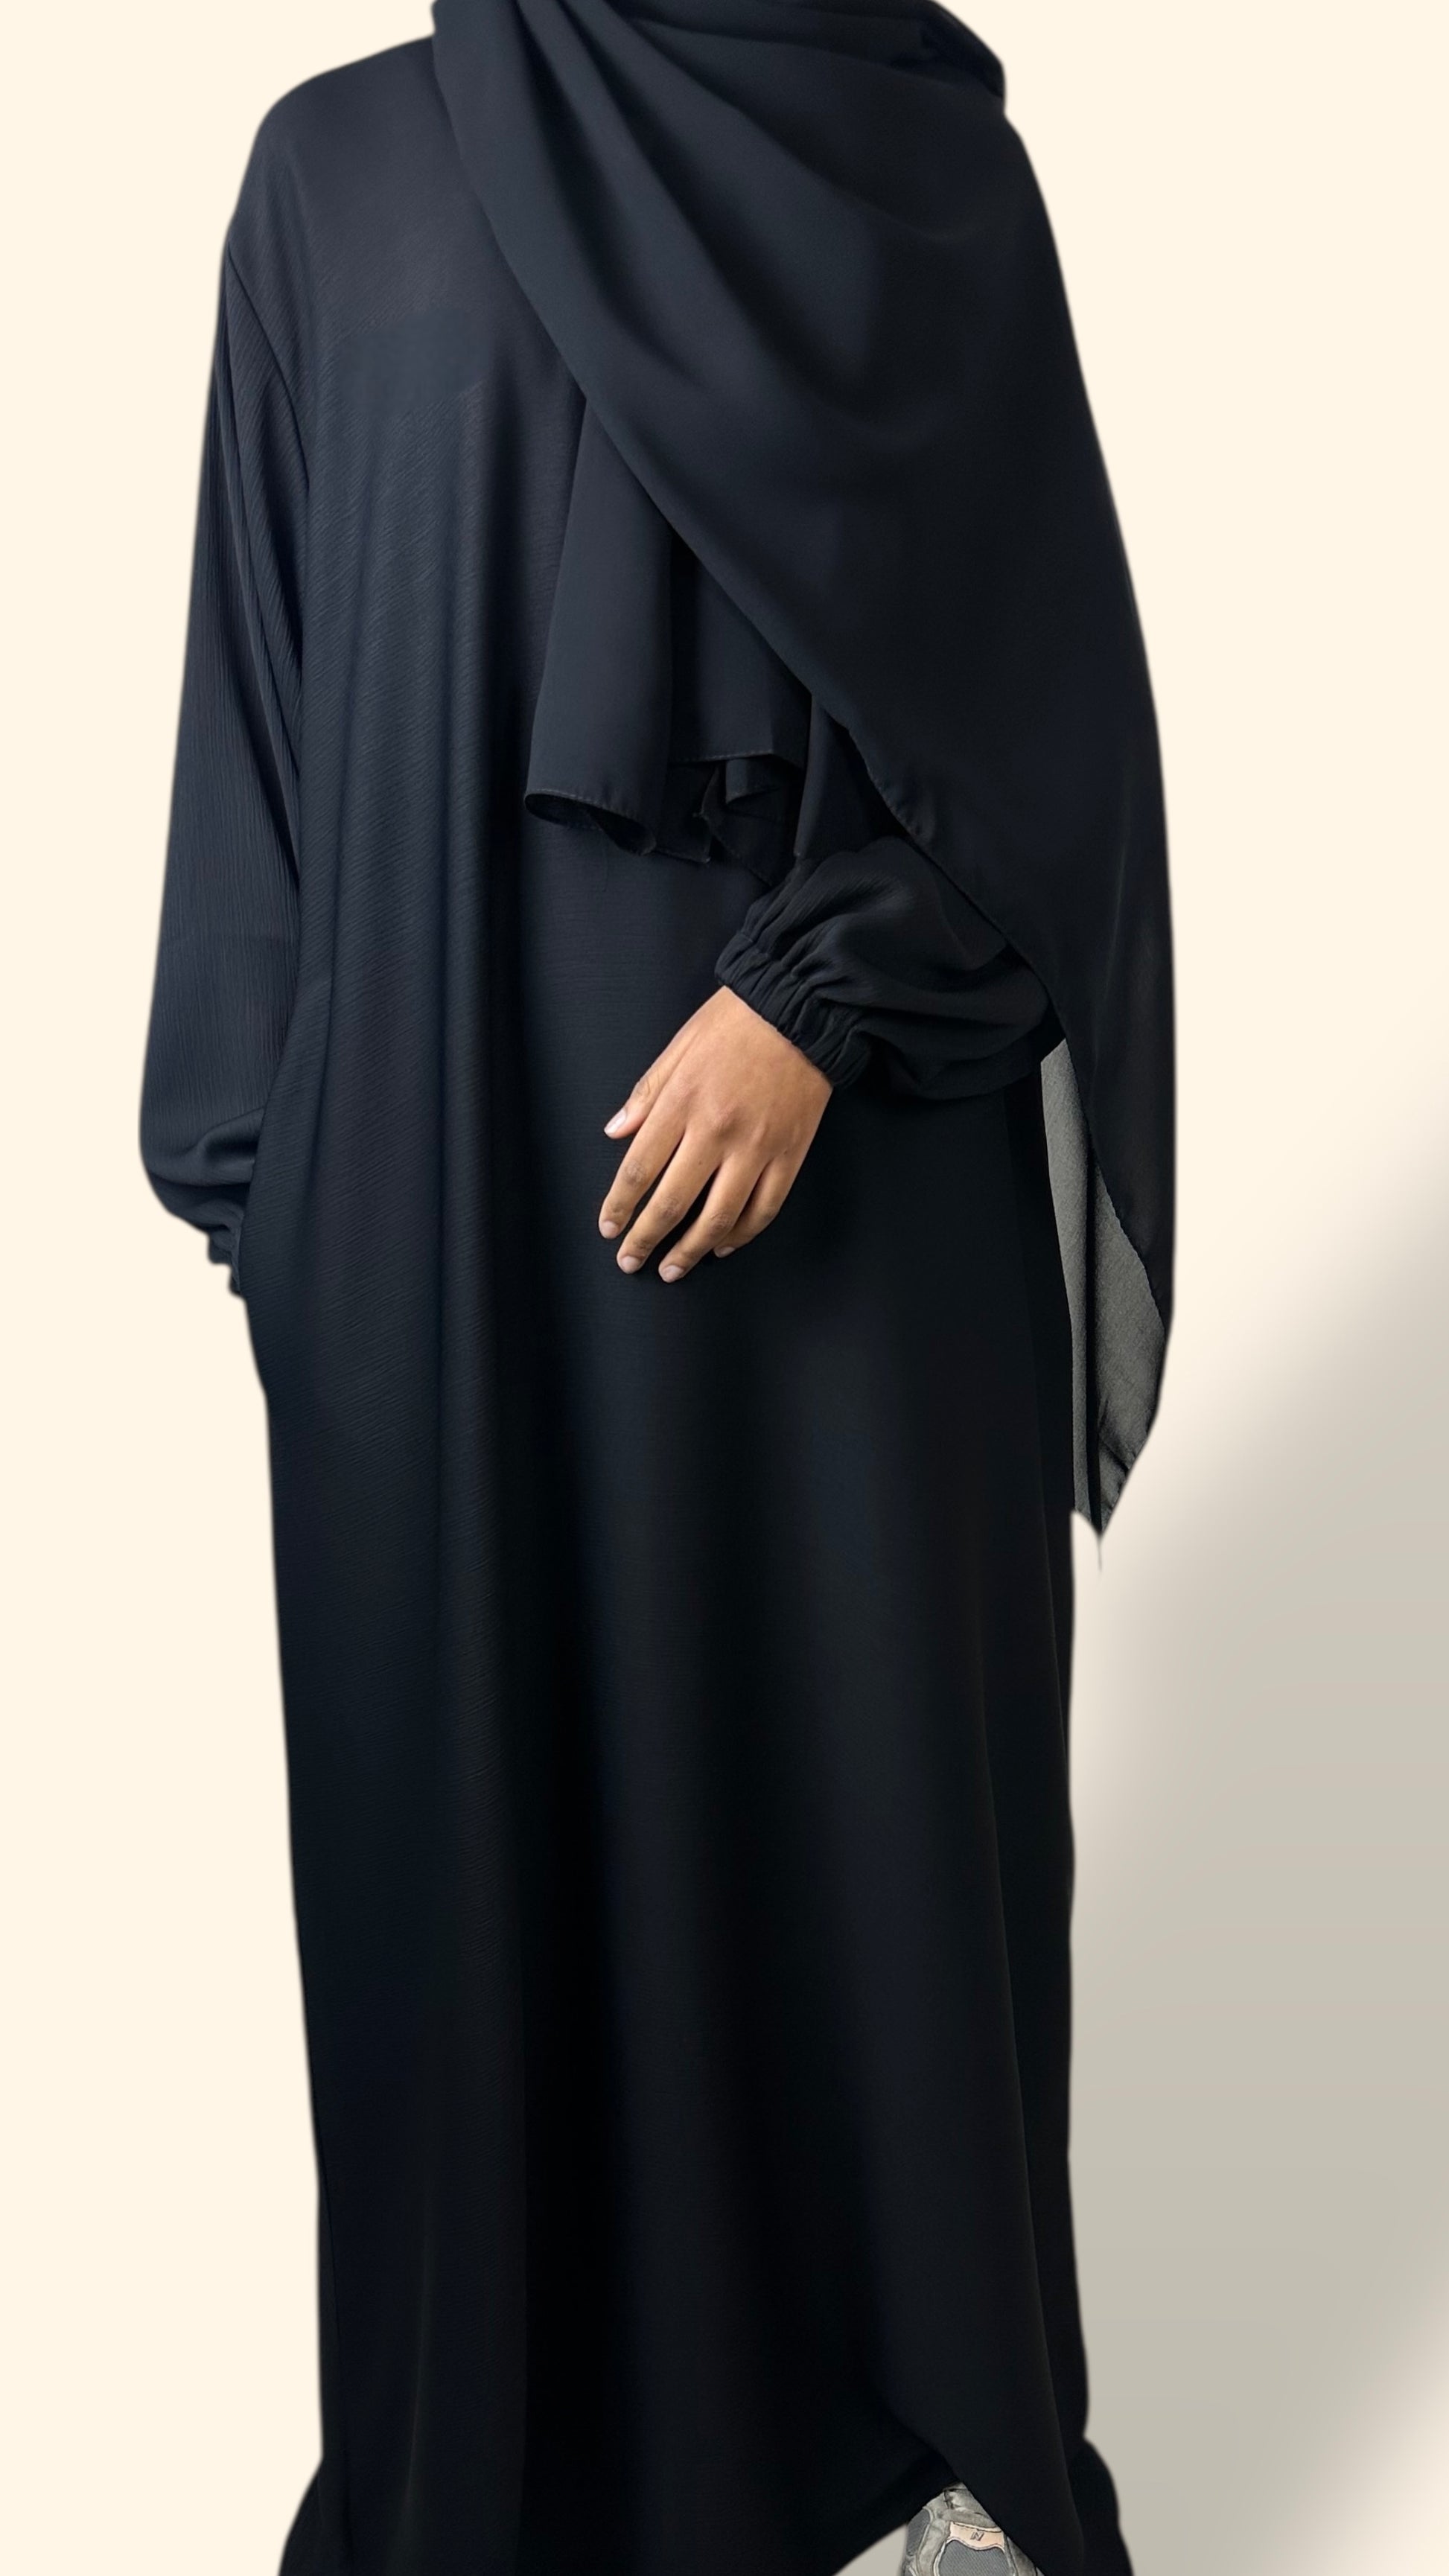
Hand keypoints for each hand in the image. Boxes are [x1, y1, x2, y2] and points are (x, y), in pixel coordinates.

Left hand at [598, 986, 831, 1279]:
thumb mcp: (679, 1047)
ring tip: (673, 1268)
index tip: (609, 1228)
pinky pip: (764, 1208)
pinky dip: (741, 1234)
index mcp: (682, 1102)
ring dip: (691, 1249)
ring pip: (720, 1217)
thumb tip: (615, 1132)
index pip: (639, 1169)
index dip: (620, 1206)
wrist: (801, 1009)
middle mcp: (717, 1131)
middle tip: (630, 1261)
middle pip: (673, 1202)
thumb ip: (646, 1094)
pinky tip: (722, 1244)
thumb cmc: (736, 1021)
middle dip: (646, 1239)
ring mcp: (757, 1147)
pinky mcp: (790, 1155)